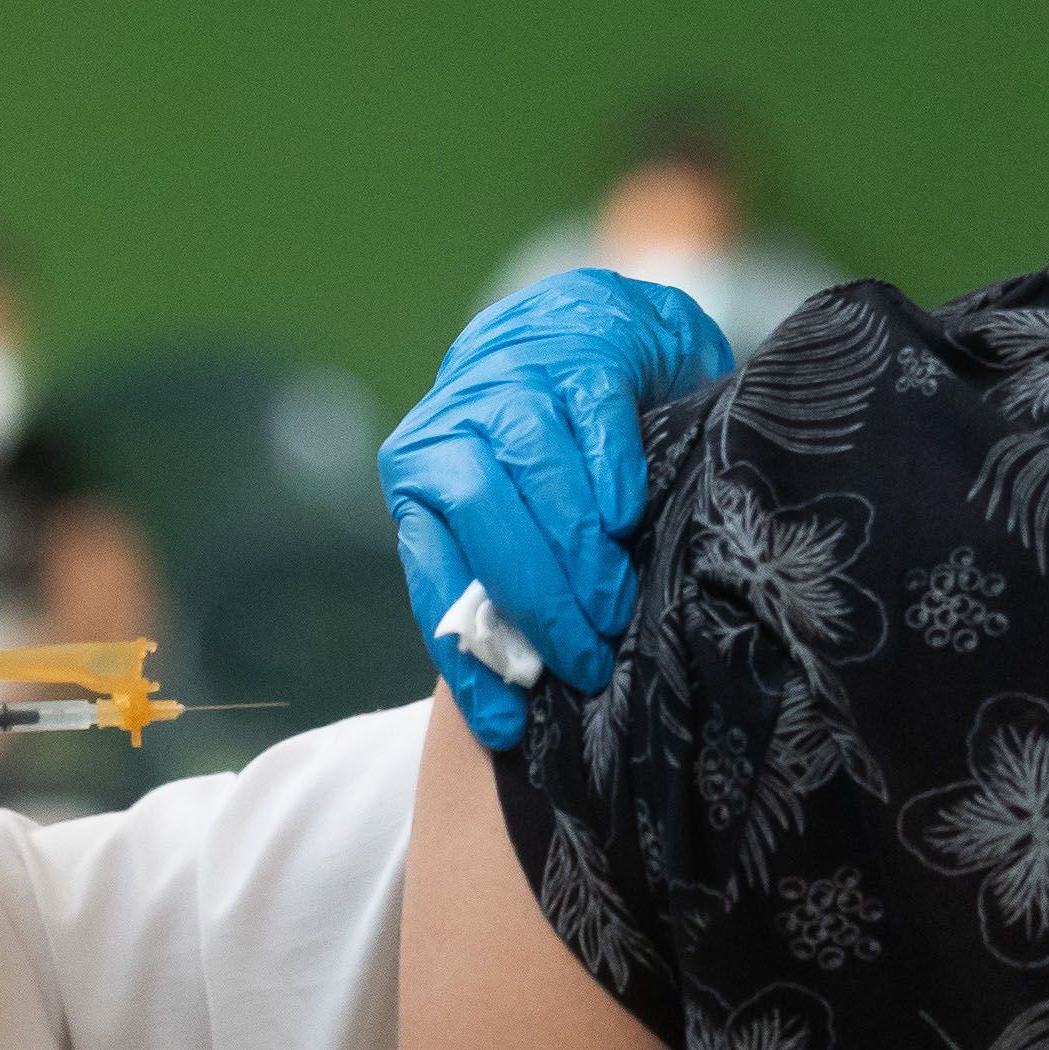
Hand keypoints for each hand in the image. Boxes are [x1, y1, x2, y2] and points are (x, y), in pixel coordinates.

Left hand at [380, 272, 731, 747]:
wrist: (576, 325)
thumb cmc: (545, 450)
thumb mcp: (511, 513)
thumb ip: (503, 581)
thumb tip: (519, 686)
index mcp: (420, 480)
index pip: (434, 576)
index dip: (467, 657)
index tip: (508, 724)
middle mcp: (453, 428)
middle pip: (483, 521)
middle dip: (534, 601)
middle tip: (584, 660)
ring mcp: (516, 381)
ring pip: (533, 472)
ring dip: (576, 551)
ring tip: (613, 608)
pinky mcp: (582, 353)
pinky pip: (591, 420)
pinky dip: (609, 474)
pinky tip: (628, 519)